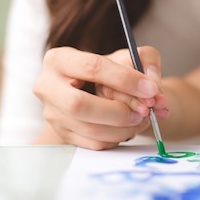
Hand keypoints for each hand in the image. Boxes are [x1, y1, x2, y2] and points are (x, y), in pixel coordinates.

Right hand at [33, 46, 162, 149]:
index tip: (150, 89)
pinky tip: (128, 128)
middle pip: (79, 104)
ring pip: (88, 128)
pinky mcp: (63, 134)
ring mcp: (52, 114)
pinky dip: (116, 138)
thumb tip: (152, 82)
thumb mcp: (126, 56)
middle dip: (118, 111)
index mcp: (59, 60)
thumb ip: (146, 60)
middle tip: (143, 111)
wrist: (92, 91)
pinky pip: (93, 143)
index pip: (92, 67)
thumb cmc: (110, 72)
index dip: (125, 79)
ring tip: (140, 120)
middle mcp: (47, 87)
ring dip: (122, 128)